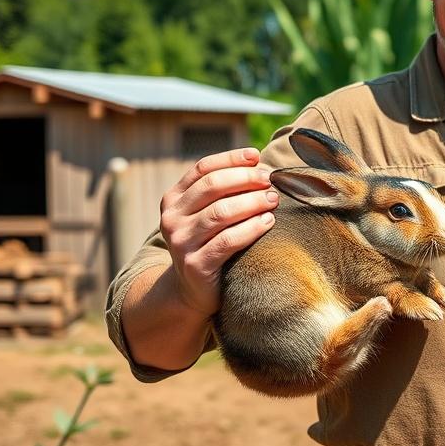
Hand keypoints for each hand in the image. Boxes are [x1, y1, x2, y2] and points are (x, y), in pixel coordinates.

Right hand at [159, 147, 277, 316]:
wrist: (192, 290)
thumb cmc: (210, 242)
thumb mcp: (208, 213)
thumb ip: (224, 190)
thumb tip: (259, 161)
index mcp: (173, 199)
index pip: (202, 168)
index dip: (230, 159)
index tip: (256, 155)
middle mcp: (171, 218)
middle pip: (211, 186)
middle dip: (245, 179)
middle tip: (269, 180)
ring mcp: (180, 242)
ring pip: (220, 213)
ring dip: (252, 202)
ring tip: (273, 200)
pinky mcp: (195, 265)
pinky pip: (228, 241)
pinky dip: (252, 228)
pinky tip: (268, 221)